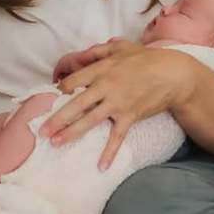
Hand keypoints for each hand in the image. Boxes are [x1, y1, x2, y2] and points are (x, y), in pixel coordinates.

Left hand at [44, 42, 192, 169]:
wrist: (172, 74)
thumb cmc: (147, 59)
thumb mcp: (123, 47)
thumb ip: (101, 49)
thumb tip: (85, 53)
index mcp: (102, 69)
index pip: (74, 82)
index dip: (60, 91)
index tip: (50, 100)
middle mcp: (106, 86)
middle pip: (75, 104)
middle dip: (57, 118)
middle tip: (41, 131)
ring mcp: (117, 103)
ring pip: (89, 120)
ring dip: (71, 133)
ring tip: (56, 143)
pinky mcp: (130, 116)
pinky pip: (117, 137)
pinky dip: (110, 152)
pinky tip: (101, 167)